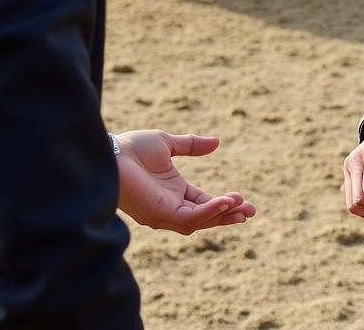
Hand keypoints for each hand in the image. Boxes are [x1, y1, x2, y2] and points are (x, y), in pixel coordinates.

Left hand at [114, 130, 255, 234]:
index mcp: (174, 192)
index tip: (244, 199)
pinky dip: (208, 211)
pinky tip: (224, 202)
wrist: (112, 152)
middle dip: (229, 215)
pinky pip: (189, 218)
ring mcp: (165, 213)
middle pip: (206, 217)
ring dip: (221, 214)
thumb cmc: (132, 148)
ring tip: (241, 206)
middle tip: (251, 211)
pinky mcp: (160, 214)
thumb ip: (191, 145)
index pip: (204, 202)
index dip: (225, 203)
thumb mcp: (168, 143)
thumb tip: (217, 142)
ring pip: (200, 221)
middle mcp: (171, 206)